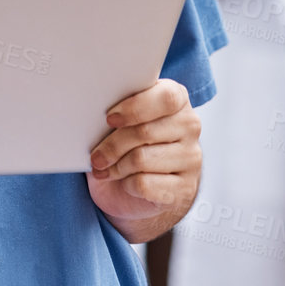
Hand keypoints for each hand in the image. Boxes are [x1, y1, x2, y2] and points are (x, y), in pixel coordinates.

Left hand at [87, 78, 200, 242]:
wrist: (139, 187)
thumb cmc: (127, 144)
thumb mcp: (122, 120)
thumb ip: (118, 111)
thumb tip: (92, 113)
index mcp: (177, 99)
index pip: (165, 98)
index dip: (135, 108)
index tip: (109, 119)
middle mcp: (189, 126)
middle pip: (146, 132)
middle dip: (113, 145)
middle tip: (95, 156)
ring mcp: (192, 157)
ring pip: (142, 160)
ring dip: (116, 167)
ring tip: (103, 169)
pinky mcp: (185, 187)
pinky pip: (145, 185)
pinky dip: (127, 184)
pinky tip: (123, 182)